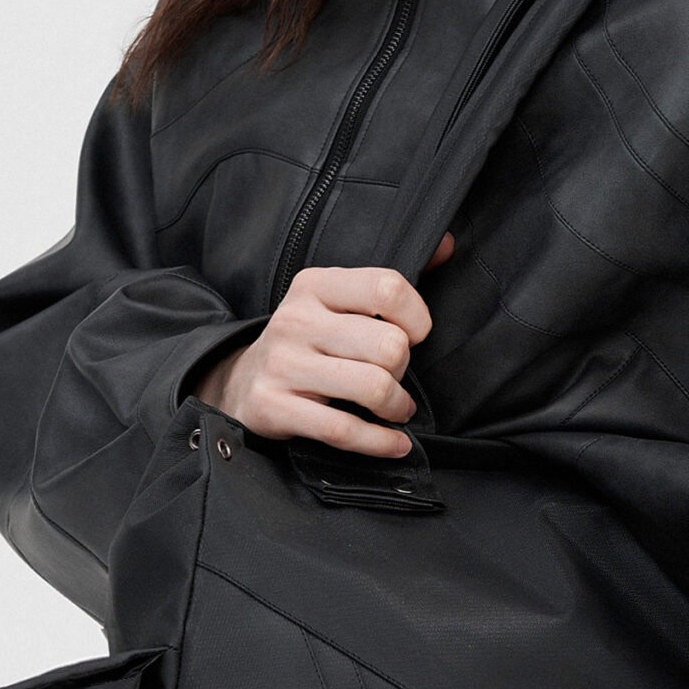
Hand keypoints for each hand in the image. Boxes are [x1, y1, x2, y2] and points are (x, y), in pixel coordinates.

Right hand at [196, 235, 454, 458]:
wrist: (240, 382)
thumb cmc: (307, 342)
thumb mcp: (337, 302)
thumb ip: (390, 281)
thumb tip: (448, 245)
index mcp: (316, 285)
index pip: (388, 288)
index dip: (417, 317)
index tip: (415, 335)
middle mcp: (296, 320)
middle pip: (389, 345)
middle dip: (403, 369)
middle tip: (393, 376)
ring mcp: (282, 364)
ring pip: (372, 388)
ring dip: (397, 406)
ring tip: (395, 408)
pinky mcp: (273, 407)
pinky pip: (343, 430)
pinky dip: (380, 442)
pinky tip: (394, 443)